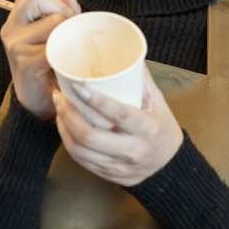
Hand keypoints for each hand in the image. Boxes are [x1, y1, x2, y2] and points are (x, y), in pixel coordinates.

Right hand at [0, 0, 80, 120]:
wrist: (42, 102)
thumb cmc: (53, 62)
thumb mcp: (57, 30)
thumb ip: (64, 9)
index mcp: (17, 16)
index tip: (59, 10)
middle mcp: (11, 27)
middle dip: (62, 8)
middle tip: (67, 28)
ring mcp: (16, 44)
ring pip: (53, 19)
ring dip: (68, 30)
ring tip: (67, 46)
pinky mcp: (26, 62)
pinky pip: (56, 44)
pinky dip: (67, 50)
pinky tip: (65, 60)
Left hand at [52, 64, 182, 186]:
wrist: (169, 166)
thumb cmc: (161, 128)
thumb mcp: (158, 103)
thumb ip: (141, 80)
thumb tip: (125, 52)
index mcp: (148, 129)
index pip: (120, 114)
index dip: (97, 100)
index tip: (78, 85)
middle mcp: (133, 150)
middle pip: (91, 136)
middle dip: (69, 114)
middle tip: (60, 97)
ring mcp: (120, 166)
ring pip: (81, 151)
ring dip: (64, 128)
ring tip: (59, 109)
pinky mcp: (109, 175)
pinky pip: (82, 161)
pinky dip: (68, 142)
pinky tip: (64, 128)